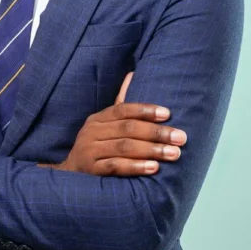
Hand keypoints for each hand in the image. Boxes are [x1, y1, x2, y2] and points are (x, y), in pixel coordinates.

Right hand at [38, 70, 186, 175]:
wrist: (69, 176)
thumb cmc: (96, 148)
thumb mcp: (104, 125)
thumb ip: (120, 104)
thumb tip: (132, 73)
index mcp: (98, 119)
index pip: (123, 109)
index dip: (146, 110)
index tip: (168, 114)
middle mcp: (92, 132)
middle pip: (128, 128)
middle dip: (157, 133)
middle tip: (181, 137)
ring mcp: (89, 151)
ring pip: (124, 147)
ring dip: (152, 150)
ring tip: (174, 153)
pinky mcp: (90, 170)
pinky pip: (115, 167)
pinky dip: (135, 167)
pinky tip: (153, 168)